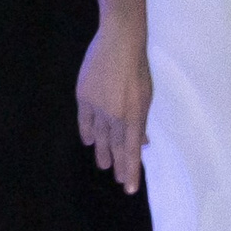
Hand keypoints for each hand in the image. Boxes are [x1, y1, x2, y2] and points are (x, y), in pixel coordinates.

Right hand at [76, 22, 151, 193]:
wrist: (119, 41)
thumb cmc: (138, 67)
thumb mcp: (146, 95)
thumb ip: (141, 120)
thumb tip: (142, 141)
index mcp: (134, 116)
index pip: (132, 151)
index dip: (131, 170)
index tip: (129, 188)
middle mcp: (115, 116)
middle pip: (116, 147)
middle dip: (118, 165)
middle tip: (118, 179)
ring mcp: (97, 108)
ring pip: (99, 138)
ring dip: (103, 152)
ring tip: (103, 165)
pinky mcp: (84, 97)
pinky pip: (85, 122)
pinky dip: (87, 133)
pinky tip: (88, 142)